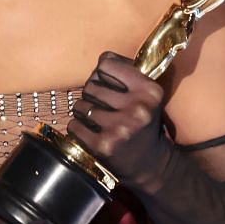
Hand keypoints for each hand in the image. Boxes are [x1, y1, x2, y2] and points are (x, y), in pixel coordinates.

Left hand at [67, 52, 169, 186]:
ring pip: (80, 105)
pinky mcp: (103, 145)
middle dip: (93, 95)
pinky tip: (91, 133)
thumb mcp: (146, 95)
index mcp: (150, 91)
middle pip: (91, 84)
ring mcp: (119, 128)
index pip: (106, 64)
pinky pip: (74, 125)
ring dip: (84, 112)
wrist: (150, 164)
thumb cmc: (143, 123)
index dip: (104, 74)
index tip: (110, 86)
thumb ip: (127, 72)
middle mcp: (137, 108)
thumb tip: (103, 59)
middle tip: (104, 108)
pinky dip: (78, 128)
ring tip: (98, 121)